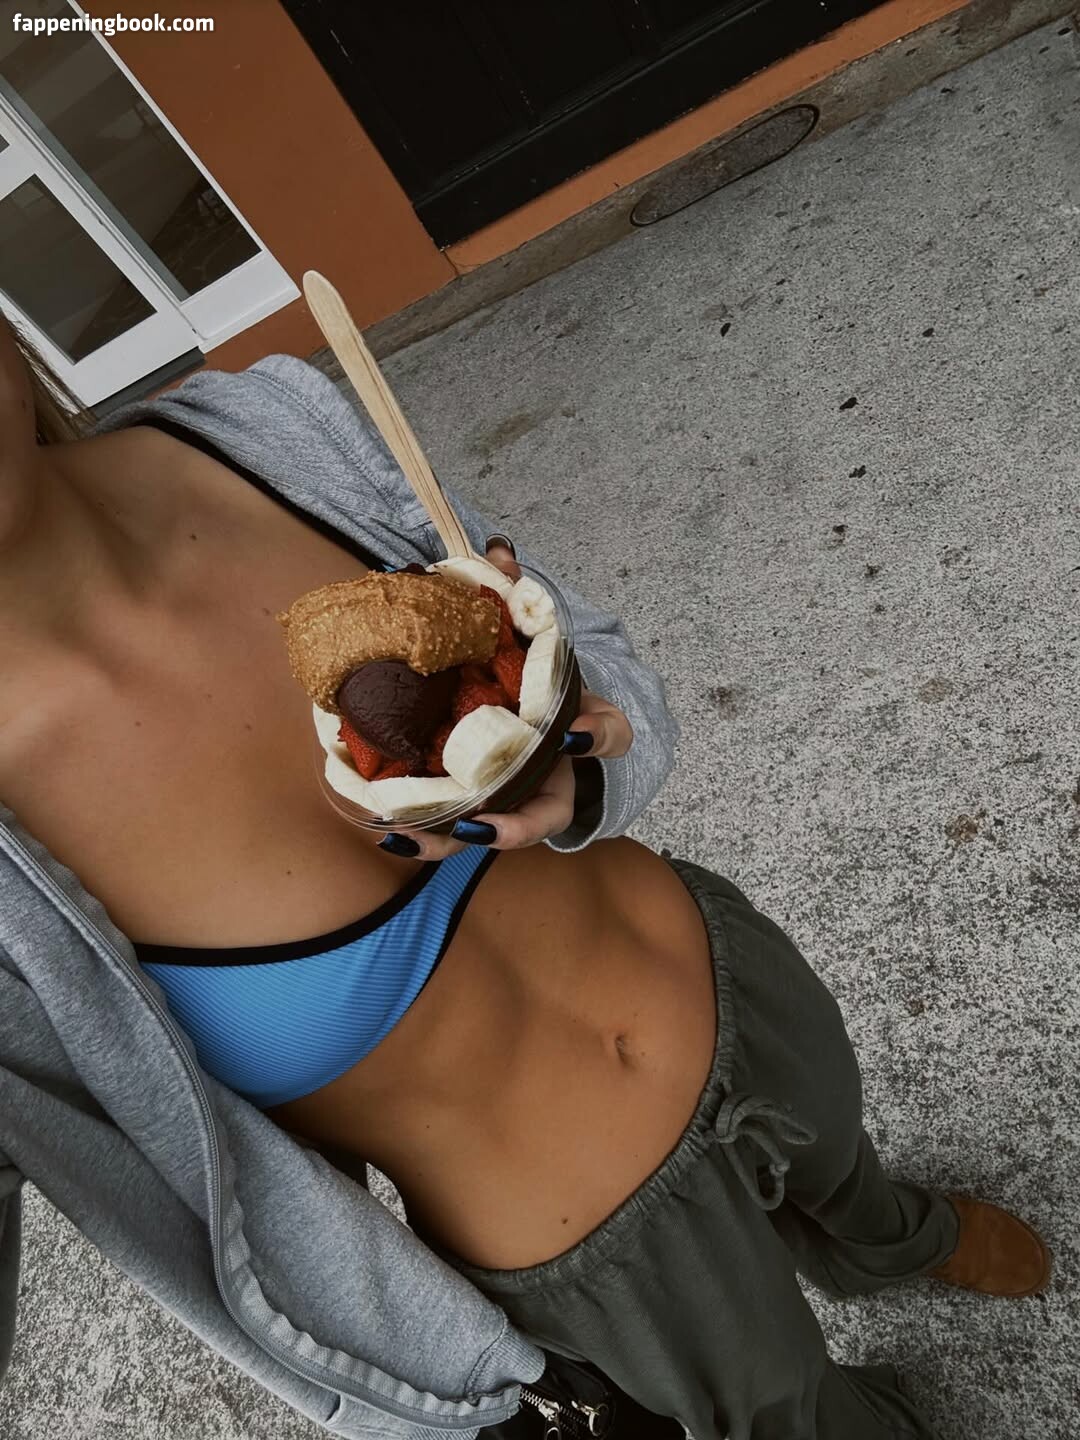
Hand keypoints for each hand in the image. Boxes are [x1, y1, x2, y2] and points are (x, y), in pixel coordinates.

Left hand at [377, 540, 632, 859]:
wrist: (505, 706)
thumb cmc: (521, 679)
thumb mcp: (523, 637)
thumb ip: (514, 596)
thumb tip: (498, 552)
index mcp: (574, 730)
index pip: (610, 736)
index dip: (597, 739)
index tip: (571, 734)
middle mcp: (548, 777)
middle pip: (546, 814)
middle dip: (516, 826)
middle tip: (477, 821)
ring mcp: (508, 800)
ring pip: (491, 836)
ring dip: (453, 840)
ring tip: (412, 835)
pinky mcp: (468, 808)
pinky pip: (450, 831)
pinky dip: (425, 835)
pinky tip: (391, 831)